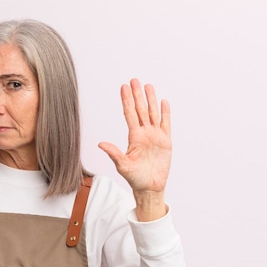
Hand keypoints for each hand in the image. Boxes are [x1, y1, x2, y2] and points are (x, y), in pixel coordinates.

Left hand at [98, 78, 171, 219]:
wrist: (150, 186)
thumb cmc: (134, 177)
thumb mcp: (122, 165)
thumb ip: (113, 153)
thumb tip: (100, 143)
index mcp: (133, 136)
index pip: (129, 114)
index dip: (126, 100)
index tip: (123, 87)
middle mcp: (144, 133)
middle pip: (140, 110)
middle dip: (137, 95)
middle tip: (134, 80)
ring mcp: (155, 136)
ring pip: (153, 113)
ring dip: (151, 100)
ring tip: (148, 86)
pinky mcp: (166, 141)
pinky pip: (166, 124)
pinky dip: (165, 113)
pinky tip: (164, 102)